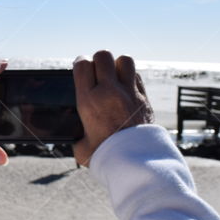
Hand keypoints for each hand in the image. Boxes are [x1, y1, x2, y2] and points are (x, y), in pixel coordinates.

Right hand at [73, 51, 153, 166]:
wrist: (136, 164)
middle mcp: (109, 92)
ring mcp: (130, 93)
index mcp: (89, 101)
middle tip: (97, 71)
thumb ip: (76, 135)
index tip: (81, 68)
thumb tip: (74, 132)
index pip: (82, 64)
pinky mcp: (144, 98)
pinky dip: (130, 77)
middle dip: (98, 60)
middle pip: (103, 56)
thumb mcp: (81, 146)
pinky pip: (137, 75)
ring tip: (114, 76)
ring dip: (117, 65)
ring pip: (124, 60)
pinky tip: (126, 88)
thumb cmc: (106, 157)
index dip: (80, 63)